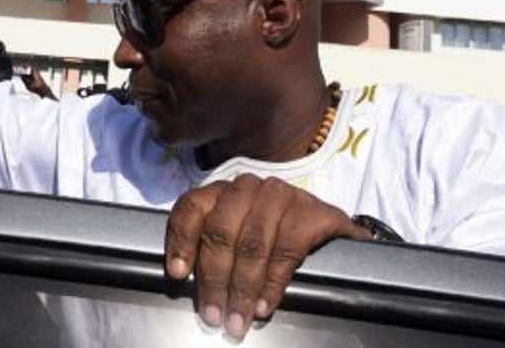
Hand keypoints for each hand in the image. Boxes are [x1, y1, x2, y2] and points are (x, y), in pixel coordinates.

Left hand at [165, 174, 369, 340]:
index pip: (191, 208)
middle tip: (213, 313)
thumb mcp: (235, 237)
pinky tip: (264, 305)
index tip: (177, 274)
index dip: (181, 240)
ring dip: (243, 288)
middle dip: (214, 278)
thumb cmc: (270, 237)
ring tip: (238, 318)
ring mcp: (280, 195)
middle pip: (221, 231)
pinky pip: (286, 251)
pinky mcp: (310, 212)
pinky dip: (272, 284)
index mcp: (221, 192)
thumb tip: (182, 282)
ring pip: (252, 245)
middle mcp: (247, 187)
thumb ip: (209, 250)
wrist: (327, 229)